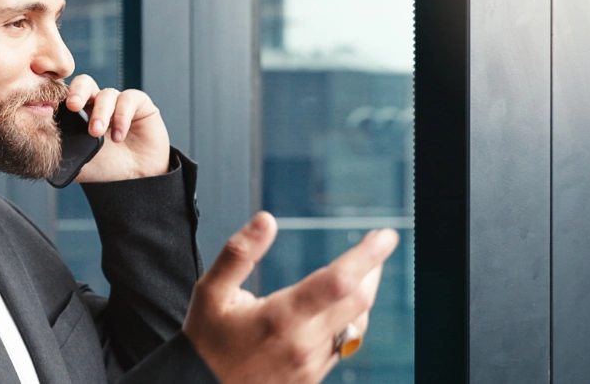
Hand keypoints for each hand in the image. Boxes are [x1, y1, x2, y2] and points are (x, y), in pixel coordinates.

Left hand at [62, 75, 169, 182]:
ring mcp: (117, 101)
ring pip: (106, 94)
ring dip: (100, 113)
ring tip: (96, 133)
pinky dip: (122, 116)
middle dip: (77, 92)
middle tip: (73, 106)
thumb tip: (45, 153)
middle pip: (84, 83)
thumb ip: (62, 155)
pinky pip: (129, 99)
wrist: (137, 176)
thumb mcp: (78, 164)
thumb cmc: (107, 166)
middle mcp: (97, 102)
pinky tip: (118, 136)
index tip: (52, 110)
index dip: (60, 97)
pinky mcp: (138, 103)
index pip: (66, 94)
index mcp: (79, 112)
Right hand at [183, 212, 398, 383]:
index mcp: (280, 317)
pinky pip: (342, 344)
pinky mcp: (311, 378)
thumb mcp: (210, 292)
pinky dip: (347, 320)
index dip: (367, 256)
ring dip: (361, 296)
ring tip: (360, 275)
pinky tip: (336, 309)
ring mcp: (311, 365)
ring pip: (355, 324)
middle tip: (376, 249)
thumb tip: (266, 220)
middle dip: (373, 270)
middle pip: (359, 302)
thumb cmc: (205, 342)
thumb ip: (239, 253)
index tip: (384, 236)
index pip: (339, 281)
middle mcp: (303, 343)